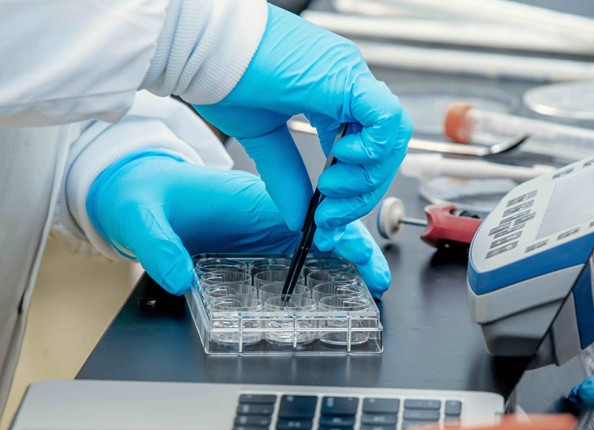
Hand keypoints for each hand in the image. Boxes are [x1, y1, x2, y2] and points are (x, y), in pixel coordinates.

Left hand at [86, 153, 390, 295]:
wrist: (135, 192)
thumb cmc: (143, 197)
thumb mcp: (143, 219)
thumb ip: (160, 247)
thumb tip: (180, 280)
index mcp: (251, 200)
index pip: (309, 212)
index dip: (338, 230)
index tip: (357, 252)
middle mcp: (268, 212)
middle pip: (326, 226)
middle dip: (357, 248)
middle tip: (378, 279)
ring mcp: (268, 226)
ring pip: (321, 238)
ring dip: (350, 256)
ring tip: (372, 283)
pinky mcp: (262, 239)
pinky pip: (304, 251)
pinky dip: (329, 263)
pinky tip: (343, 282)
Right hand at [193, 4, 411, 234]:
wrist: (198, 44)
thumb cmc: (220, 73)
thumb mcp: (260, 138)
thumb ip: (285, 176)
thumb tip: (296, 216)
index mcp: (330, 96)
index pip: (364, 149)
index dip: (353, 189)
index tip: (330, 217)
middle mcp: (346, 85)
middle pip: (384, 147)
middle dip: (362, 191)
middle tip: (332, 213)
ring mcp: (350, 78)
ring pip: (392, 135)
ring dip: (366, 175)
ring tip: (330, 189)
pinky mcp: (345, 77)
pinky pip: (385, 118)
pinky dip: (371, 149)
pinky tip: (340, 159)